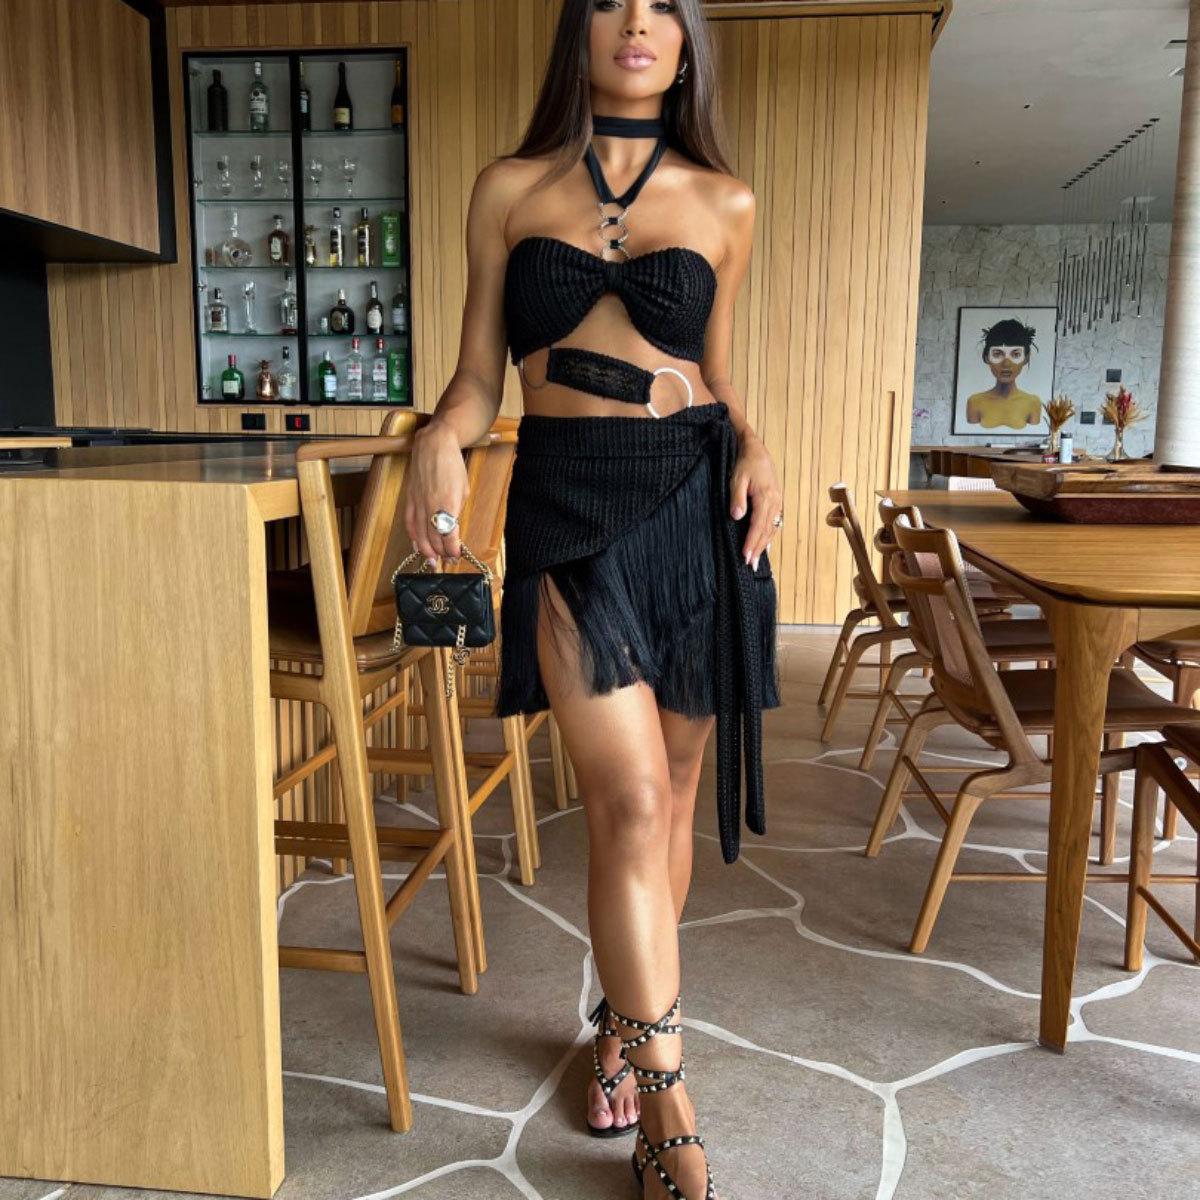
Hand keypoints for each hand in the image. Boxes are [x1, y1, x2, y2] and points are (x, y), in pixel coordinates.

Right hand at [404, 423, 468, 563]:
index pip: (448, 534)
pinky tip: (417, 545)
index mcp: (447, 503)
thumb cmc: (453, 465)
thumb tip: (452, 527)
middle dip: (440, 552)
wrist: (434, 444)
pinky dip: (413, 536)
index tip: (456, 556)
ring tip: (431, 561)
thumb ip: (456, 509)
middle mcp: (430, 505)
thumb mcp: (463, 489)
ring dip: (426, 549)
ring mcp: (417, 502)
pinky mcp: (410, 498)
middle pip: (433, 537)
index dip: (452, 549)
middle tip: (445, 562)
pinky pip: (409, 522)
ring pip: (419, 533)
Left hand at [729, 433, 781, 571]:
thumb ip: (737, 498)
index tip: (746, 556)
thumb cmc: (745, 463)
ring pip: (771, 529)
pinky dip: (768, 536)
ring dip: (764, 545)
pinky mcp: (776, 502)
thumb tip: (737, 517)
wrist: (757, 450)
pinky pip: (774, 523)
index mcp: (766, 497)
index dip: (752, 542)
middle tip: (751, 565)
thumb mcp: (737, 478)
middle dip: (758, 549)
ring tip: (756, 561)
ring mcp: (777, 503)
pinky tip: (764, 546)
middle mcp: (775, 502)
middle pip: (766, 531)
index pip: (758, 525)